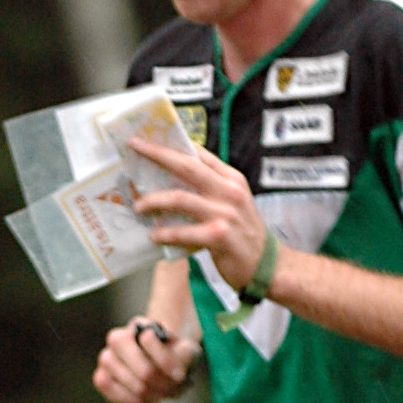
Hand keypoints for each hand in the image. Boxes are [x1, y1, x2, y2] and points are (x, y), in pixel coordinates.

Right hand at [93, 314, 201, 402]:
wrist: (161, 358)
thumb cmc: (174, 353)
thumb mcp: (188, 350)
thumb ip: (185, 357)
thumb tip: (176, 374)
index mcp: (138, 326)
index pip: (149, 341)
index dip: (169, 362)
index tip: (181, 374)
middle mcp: (117, 339)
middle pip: (145, 372)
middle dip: (165, 385)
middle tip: (174, 389)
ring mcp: (107, 358)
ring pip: (134, 386)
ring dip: (154, 395)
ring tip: (163, 393)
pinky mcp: (102, 377)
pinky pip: (115, 395)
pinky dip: (134, 401)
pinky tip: (147, 399)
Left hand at [127, 134, 271, 290]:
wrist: (267, 265)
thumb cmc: (243, 233)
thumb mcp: (233, 203)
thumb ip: (210, 188)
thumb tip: (172, 179)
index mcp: (231, 179)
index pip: (199, 153)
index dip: (173, 143)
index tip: (150, 138)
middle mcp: (229, 191)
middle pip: (187, 166)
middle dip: (158, 154)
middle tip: (135, 147)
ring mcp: (225, 213)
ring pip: (180, 198)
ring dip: (153, 201)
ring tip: (138, 206)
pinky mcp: (218, 236)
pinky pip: (183, 231)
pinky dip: (165, 233)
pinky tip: (154, 235)